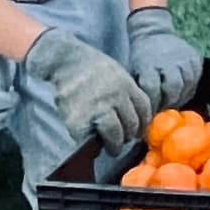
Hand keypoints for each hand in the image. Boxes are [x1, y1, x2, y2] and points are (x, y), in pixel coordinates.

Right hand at [27, 27, 151, 156]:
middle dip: (129, 136)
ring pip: (115, 134)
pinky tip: (91, 140)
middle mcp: (116, 97)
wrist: (66, 60)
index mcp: (127, 85)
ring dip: (115, 145)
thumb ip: (126, 91)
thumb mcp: (117, 73)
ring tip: (113, 148)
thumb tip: (133, 113)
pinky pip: (90, 136)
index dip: (143, 123)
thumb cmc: (91, 67)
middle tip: (124, 141)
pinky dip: (90, 140)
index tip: (139, 131)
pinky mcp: (80, 118)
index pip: (144, 109)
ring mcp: (99, 108)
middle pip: (131, 123)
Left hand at [124, 7, 203, 110]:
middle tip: (163, 109)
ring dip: (179, 98)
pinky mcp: (195, 59)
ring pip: (187, 86)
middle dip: (168, 103)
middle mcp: (168, 60)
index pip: (153, 89)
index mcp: (149, 64)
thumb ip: (139, 89)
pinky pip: (195, 80)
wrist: (154, 32)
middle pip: (173, 88)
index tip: (149, 112)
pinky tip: (181, 93)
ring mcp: (184, 59)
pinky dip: (188, 90)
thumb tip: (140, 112)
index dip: (152, 104)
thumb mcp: (134, 71)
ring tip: (172, 102)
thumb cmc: (140, 57)